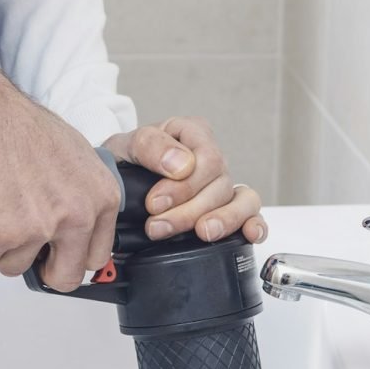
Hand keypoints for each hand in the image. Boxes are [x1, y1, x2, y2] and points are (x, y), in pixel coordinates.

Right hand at [0, 70, 119, 292]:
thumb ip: (84, 198)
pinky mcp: (2, 234)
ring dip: (1, 249)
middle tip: (26, 251)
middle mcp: (76, 216)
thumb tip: (81, 229)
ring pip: (17, 267)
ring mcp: (40, 228)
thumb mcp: (76, 159)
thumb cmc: (20, 127)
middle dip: (42, 270)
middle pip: (66, 278)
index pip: (97, 257)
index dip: (72, 258)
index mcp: (101, 199)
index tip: (57, 255)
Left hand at [102, 117, 267, 244]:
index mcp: (191, 135)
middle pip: (220, 185)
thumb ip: (150, 147)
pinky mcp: (227, 210)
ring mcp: (222, 186)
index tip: (153, 204)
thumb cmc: (122, 164)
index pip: (206, 158)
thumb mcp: (124, 146)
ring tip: (202, 233)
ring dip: (223, 220)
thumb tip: (181, 164)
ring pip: (242, 200)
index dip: (183, 186)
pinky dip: (255, 225)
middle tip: (157, 227)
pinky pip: (252, 215)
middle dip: (189, 211)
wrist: (114, 189)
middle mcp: (211, 160)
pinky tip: (251, 234)